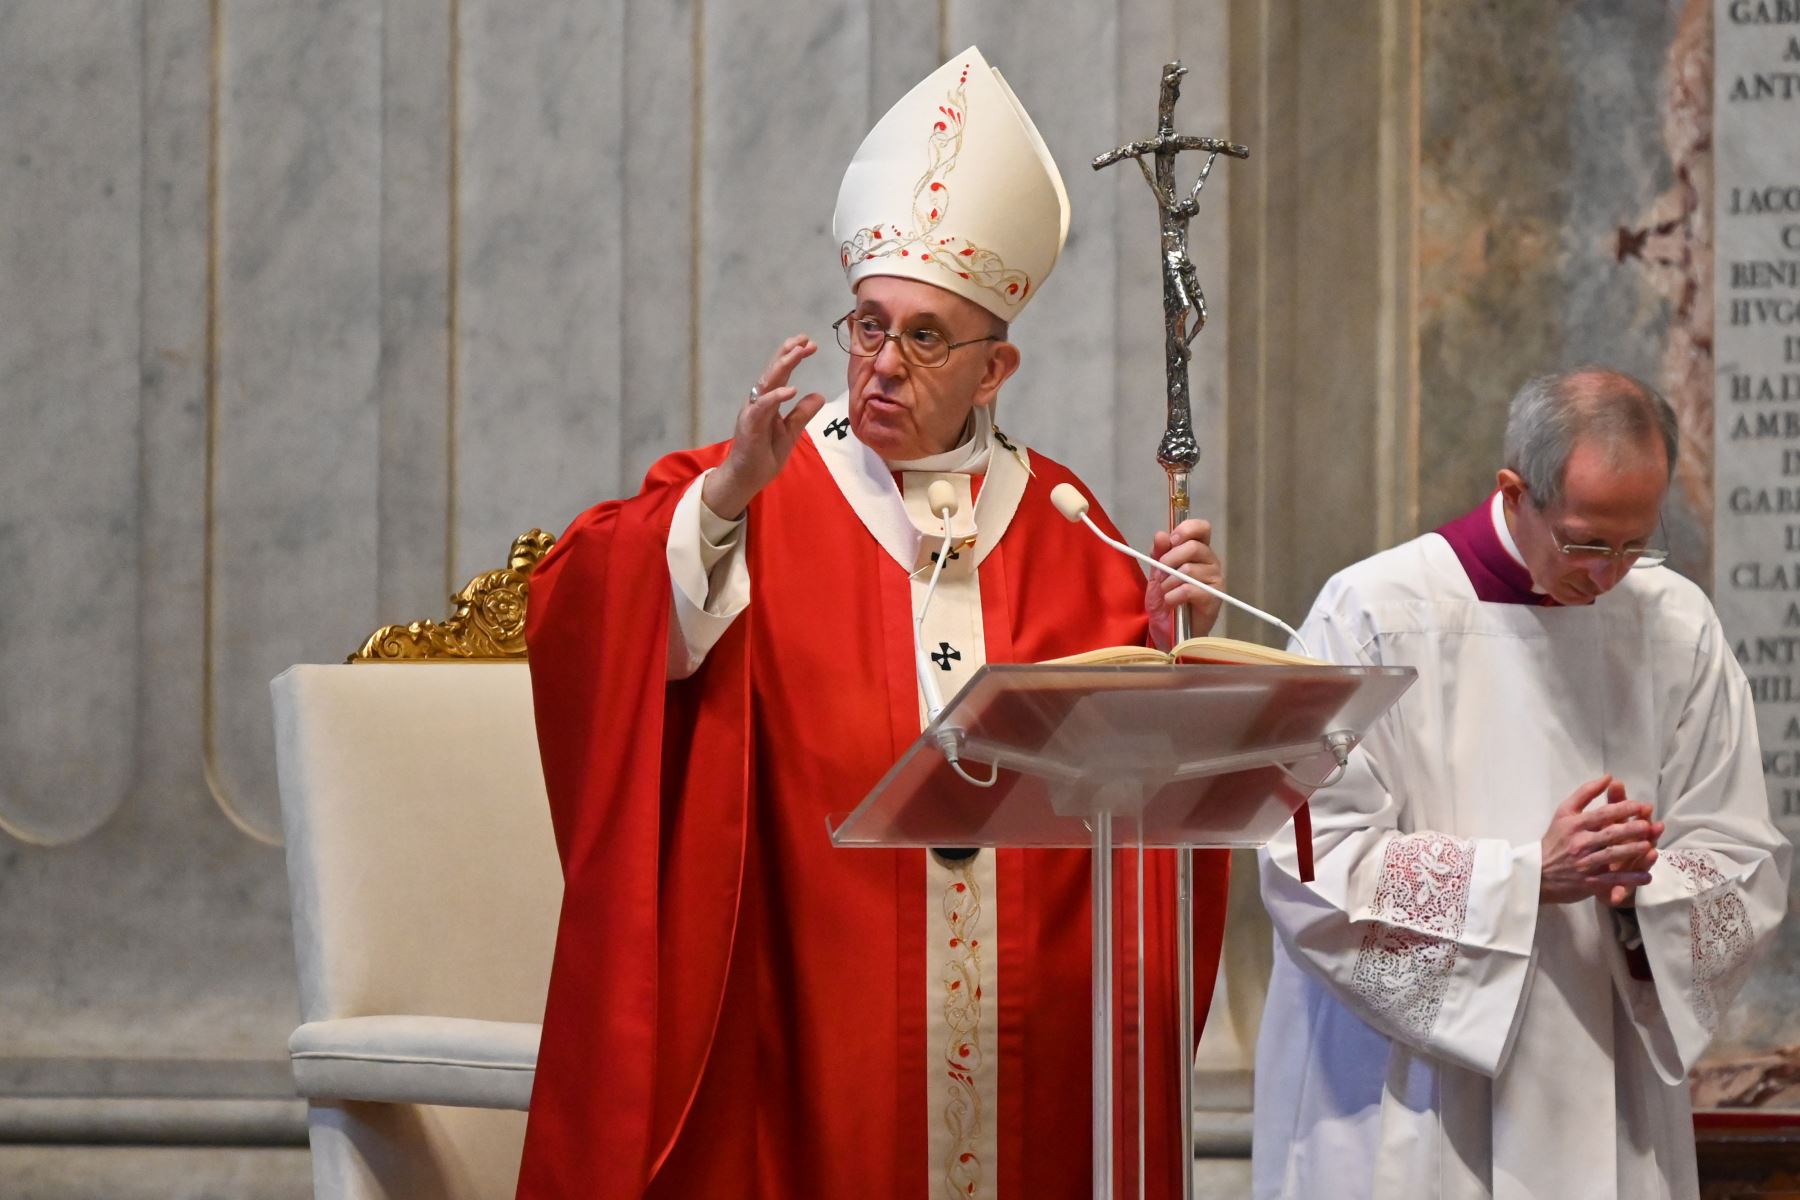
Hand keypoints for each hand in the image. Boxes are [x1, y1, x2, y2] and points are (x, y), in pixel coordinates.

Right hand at [701, 335, 828, 519]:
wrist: (746, 478)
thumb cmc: (764, 455)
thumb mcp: (791, 432)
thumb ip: (802, 413)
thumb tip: (819, 395)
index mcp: (769, 401)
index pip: (781, 373)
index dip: (793, 356)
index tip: (810, 343)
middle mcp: (759, 401)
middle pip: (773, 371)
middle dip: (789, 353)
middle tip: (806, 340)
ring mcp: (753, 411)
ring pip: (767, 383)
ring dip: (783, 366)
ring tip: (798, 353)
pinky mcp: (749, 424)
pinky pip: (763, 407)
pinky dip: (776, 396)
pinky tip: (791, 389)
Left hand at [1147, 518, 1223, 643]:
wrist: (1169, 632)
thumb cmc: (1166, 601)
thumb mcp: (1156, 575)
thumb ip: (1159, 554)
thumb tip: (1161, 534)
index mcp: (1198, 551)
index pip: (1202, 528)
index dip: (1186, 529)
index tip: (1171, 540)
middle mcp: (1210, 562)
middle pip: (1193, 547)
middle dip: (1169, 559)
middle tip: (1159, 575)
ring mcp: (1215, 580)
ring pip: (1189, 569)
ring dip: (1169, 582)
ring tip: (1164, 593)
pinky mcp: (1214, 598)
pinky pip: (1190, 589)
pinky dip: (1173, 596)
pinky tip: (1170, 602)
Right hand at [1538, 776, 1664, 904]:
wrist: (1538, 872)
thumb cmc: (1555, 839)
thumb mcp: (1564, 812)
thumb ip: (1585, 793)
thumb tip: (1608, 777)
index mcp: (1575, 824)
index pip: (1601, 814)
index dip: (1622, 809)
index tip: (1640, 805)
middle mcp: (1580, 843)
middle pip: (1609, 834)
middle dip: (1630, 829)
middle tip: (1648, 825)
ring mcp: (1584, 863)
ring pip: (1612, 856)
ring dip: (1631, 852)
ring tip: (1649, 847)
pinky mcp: (1589, 882)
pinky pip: (1612, 879)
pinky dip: (1630, 879)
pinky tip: (1646, 876)